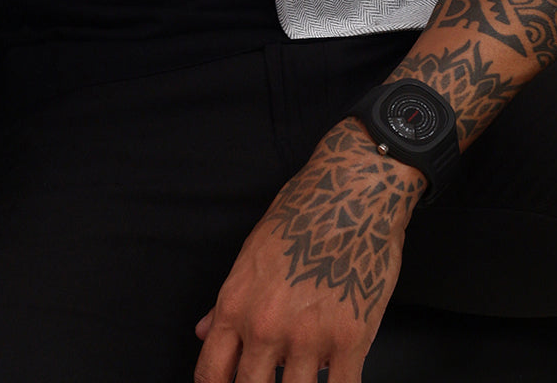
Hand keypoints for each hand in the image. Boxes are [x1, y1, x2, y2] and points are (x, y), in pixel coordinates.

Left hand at [194, 118, 425, 382]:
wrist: (353, 192)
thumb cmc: (303, 211)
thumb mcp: (253, 250)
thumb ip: (228, 301)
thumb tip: (203, 331)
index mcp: (236, 305)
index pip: (211, 374)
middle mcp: (266, 328)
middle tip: (270, 378)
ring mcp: (308, 338)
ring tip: (303, 375)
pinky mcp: (351, 340)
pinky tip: (339, 378)